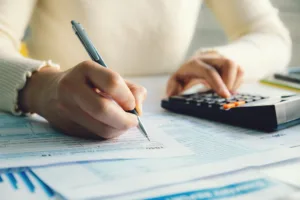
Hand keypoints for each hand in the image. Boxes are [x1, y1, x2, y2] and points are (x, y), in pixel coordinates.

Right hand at [19, 60, 146, 138]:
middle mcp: (72, 88)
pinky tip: (111, 126)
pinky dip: (109, 133)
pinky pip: (96, 135)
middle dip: (125, 119)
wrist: (49, 92)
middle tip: (134, 121)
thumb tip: (138, 109)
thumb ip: (130, 89)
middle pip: (103, 109)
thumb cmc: (87, 83)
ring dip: (119, 129)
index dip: (128, 97)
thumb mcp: (107, 77)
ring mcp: (67, 109)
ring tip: (124, 123)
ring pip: (101, 128)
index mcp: (85, 69)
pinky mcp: (67, 127)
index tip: (132, 105)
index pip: (112, 83)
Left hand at [167, 51, 243, 96]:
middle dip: (230, 82)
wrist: (198, 61)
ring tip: (226, 93)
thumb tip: (171, 96)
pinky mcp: (231, 63)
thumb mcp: (177, 79)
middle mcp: (211, 58)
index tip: (224, 96)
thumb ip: (173, 86)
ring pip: (237, 67)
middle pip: (228, 64)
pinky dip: (237, 83)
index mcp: (195, 63)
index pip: (209, 71)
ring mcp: (223, 59)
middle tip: (226, 96)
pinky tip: (228, 89)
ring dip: (234, 83)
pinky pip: (241, 72)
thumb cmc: (187, 74)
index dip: (217, 83)